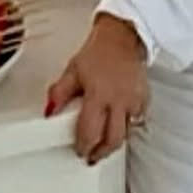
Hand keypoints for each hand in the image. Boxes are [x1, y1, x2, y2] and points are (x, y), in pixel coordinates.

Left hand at [46, 14, 148, 164]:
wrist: (122, 36)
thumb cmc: (99, 51)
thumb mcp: (73, 70)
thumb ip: (59, 93)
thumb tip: (49, 111)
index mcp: (98, 95)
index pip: (90, 132)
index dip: (83, 146)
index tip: (79, 150)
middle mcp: (118, 100)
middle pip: (112, 140)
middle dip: (101, 153)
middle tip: (92, 156)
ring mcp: (133, 100)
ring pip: (127, 133)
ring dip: (114, 142)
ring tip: (104, 144)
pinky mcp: (144, 98)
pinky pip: (137, 120)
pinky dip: (128, 126)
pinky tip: (119, 125)